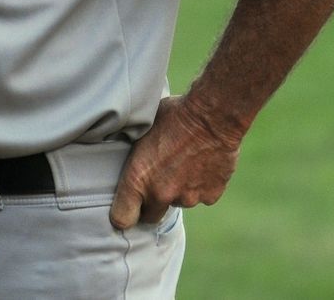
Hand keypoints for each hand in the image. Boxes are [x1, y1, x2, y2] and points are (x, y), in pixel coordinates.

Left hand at [109, 94, 241, 228]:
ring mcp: (188, 197)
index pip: (122, 218)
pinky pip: (201, 196)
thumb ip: (135, 157)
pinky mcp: (211, 195)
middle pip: (150, 217)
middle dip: (149, 206)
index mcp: (138, 180)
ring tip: (180, 163)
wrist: (212, 116)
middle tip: (152, 183)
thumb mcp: (140, 132)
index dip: (122, 214)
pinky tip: (199, 164)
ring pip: (178, 202)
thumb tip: (127, 161)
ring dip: (177, 190)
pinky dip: (199, 185)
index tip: (124, 208)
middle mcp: (162, 194)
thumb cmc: (171, 116)